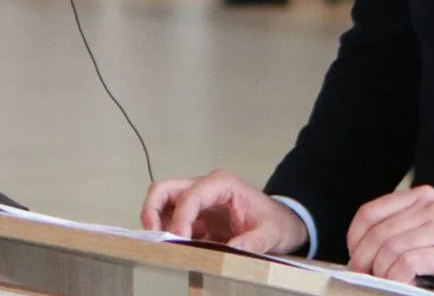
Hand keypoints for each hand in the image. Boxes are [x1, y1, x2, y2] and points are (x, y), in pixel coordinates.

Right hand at [139, 169, 307, 254]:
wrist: (282, 224)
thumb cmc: (276, 223)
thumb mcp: (270, 233)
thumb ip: (253, 241)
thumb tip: (235, 249)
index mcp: (222, 184)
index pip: (191, 195)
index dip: (180, 217)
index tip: (178, 239)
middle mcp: (205, 187)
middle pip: (165, 189)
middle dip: (153, 209)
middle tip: (151, 233)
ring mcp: (198, 201)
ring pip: (163, 201)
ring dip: (156, 220)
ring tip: (159, 243)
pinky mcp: (196, 217)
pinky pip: (172, 220)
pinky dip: (165, 232)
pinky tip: (170, 248)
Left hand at [346, 186, 433, 293]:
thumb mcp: (426, 225)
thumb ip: (398, 226)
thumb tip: (359, 248)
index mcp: (419, 196)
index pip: (371, 211)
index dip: (354, 235)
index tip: (352, 253)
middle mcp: (430, 206)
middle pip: (379, 232)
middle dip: (363, 258)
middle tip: (360, 274)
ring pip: (391, 248)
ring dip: (379, 270)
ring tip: (380, 280)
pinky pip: (408, 262)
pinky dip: (397, 276)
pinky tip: (399, 283)